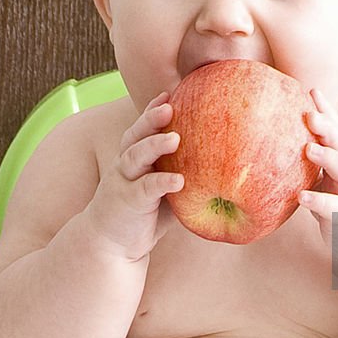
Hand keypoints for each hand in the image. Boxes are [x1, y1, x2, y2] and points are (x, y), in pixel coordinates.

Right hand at [85, 91, 184, 259]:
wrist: (112, 245)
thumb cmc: (145, 213)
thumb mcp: (165, 190)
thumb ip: (185, 175)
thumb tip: (226, 164)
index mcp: (135, 156)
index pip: (143, 127)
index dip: (154, 109)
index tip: (171, 92)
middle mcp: (126, 164)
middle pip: (136, 134)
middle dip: (151, 118)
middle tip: (170, 105)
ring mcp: (124, 182)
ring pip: (135, 156)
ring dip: (154, 145)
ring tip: (174, 138)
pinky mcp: (126, 202)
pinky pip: (144, 189)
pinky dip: (161, 183)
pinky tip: (179, 181)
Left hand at [298, 88, 337, 245]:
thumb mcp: (336, 177)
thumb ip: (320, 159)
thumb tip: (287, 136)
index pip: (337, 132)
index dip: (327, 111)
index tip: (312, 90)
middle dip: (328, 128)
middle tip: (309, 114)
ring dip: (330, 158)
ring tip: (309, 149)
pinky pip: (336, 209)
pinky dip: (320, 202)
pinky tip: (303, 197)